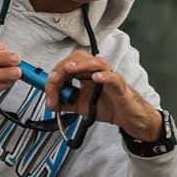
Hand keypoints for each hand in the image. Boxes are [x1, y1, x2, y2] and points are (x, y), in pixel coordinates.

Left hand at [45, 51, 161, 139]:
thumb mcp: (81, 106)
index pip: (67, 65)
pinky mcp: (120, 87)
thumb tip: (51, 103)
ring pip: (96, 62)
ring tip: (69, 69)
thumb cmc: (109, 106)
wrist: (128, 118)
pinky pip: (113, 78)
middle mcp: (96, 72)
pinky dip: (104, 76)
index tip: (47, 89)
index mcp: (85, 74)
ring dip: (81, 64)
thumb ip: (66, 102)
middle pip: (78, 58)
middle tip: (53, 80)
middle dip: (62, 68)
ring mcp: (109, 77)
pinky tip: (95, 78)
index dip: (54, 75)